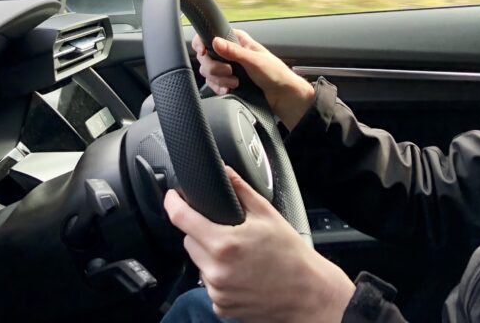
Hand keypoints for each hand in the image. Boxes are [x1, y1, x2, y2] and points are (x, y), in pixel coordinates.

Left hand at [164, 166, 355, 322]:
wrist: (308, 294)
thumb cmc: (291, 255)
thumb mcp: (267, 214)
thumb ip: (240, 189)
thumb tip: (224, 171)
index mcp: (224, 243)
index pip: (182, 218)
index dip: (173, 202)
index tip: (172, 196)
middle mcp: (216, 270)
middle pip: (190, 241)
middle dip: (202, 232)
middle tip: (227, 231)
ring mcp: (218, 292)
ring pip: (199, 264)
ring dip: (210, 256)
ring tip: (239, 255)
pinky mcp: (222, 307)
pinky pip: (210, 285)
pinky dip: (219, 277)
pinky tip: (241, 274)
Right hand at [192, 29, 315, 129]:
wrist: (282, 96)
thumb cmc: (275, 73)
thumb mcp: (254, 60)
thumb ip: (234, 51)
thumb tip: (215, 41)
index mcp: (236, 40)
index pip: (209, 35)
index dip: (202, 44)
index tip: (204, 53)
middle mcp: (229, 52)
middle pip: (205, 57)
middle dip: (215, 68)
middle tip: (229, 72)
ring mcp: (227, 67)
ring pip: (207, 72)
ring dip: (219, 80)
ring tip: (235, 83)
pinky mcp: (227, 81)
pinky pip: (212, 84)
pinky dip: (219, 88)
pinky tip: (229, 89)